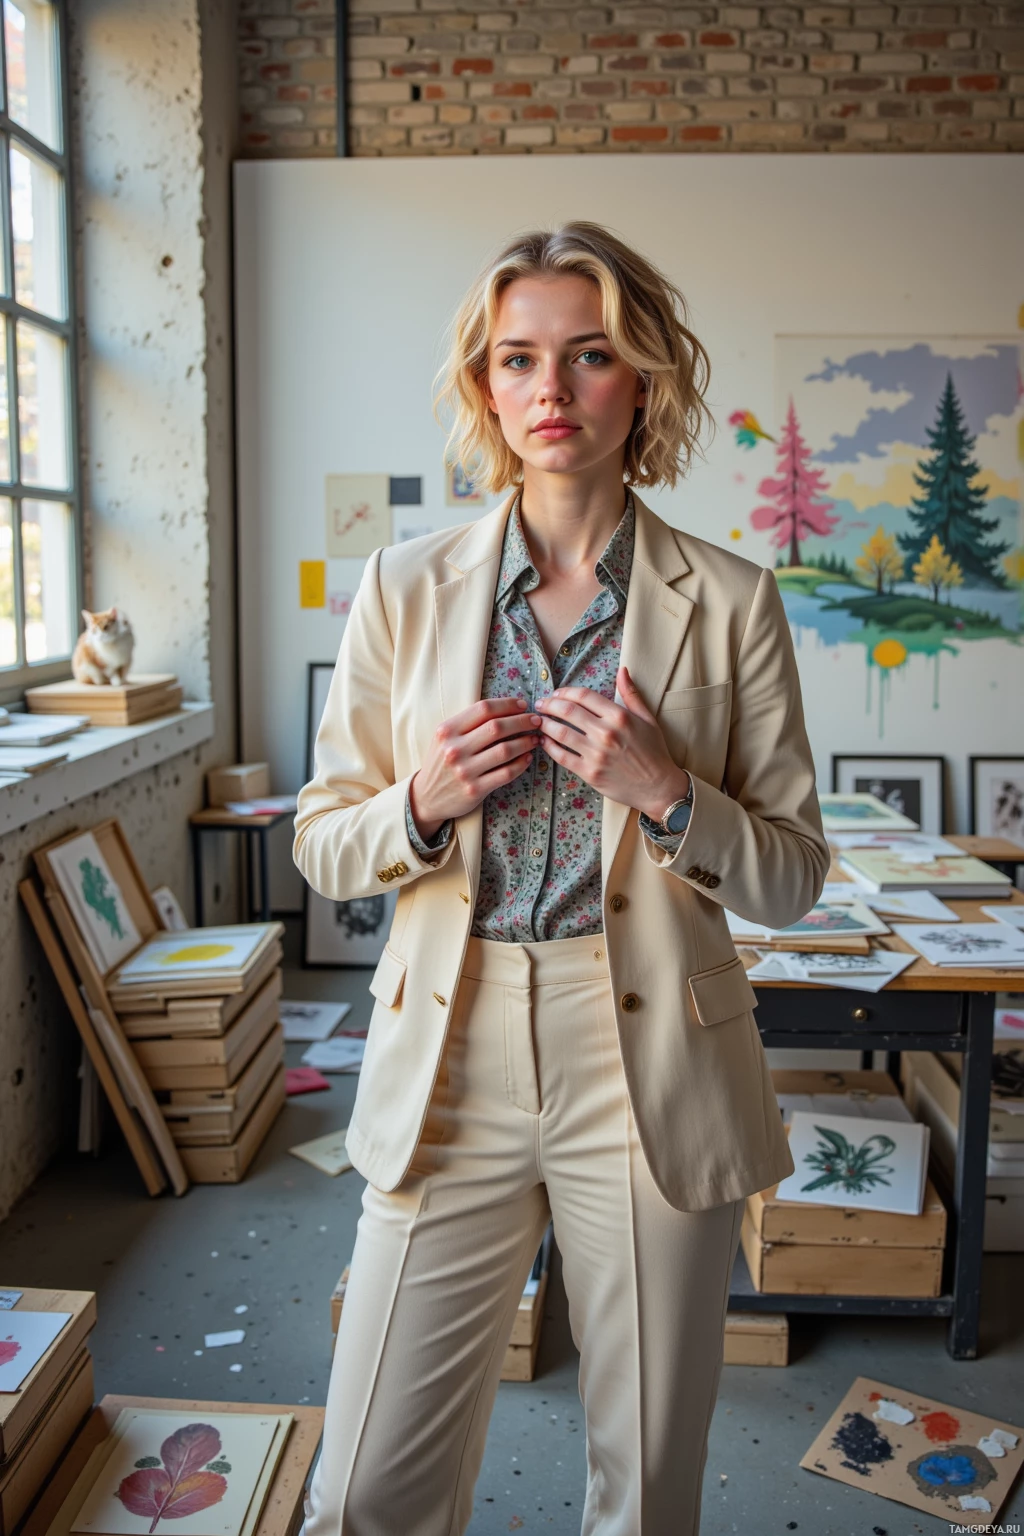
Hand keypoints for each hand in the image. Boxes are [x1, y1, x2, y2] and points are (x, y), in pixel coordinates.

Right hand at [409, 697, 539, 840]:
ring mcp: (465, 771)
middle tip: (536, 721)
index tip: (522, 704)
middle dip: (522, 721)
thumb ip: (468, 723)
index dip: (507, 704)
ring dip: (526, 742)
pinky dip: (521, 763)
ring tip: (535, 738)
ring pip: (505, 750)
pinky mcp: (475, 790)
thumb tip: (505, 708)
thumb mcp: (445, 738)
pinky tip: (528, 758)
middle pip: (497, 727)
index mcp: (447, 731)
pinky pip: (506, 773)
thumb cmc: (441, 762)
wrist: (426, 797)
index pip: (483, 709)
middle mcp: (454, 749)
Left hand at [536, 665, 690, 821]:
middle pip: (567, 711)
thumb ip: (631, 694)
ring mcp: (596, 754)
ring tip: (539, 721)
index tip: (557, 693)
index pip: (584, 696)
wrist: (658, 786)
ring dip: (545, 724)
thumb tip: (622, 671)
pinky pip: (562, 756)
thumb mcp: (647, 719)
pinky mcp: (589, 772)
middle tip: (541, 704)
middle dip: (549, 704)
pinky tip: (544, 742)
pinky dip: (549, 747)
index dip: (565, 692)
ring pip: (560, 732)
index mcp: (619, 716)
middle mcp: (606, 733)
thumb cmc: (654, 751)